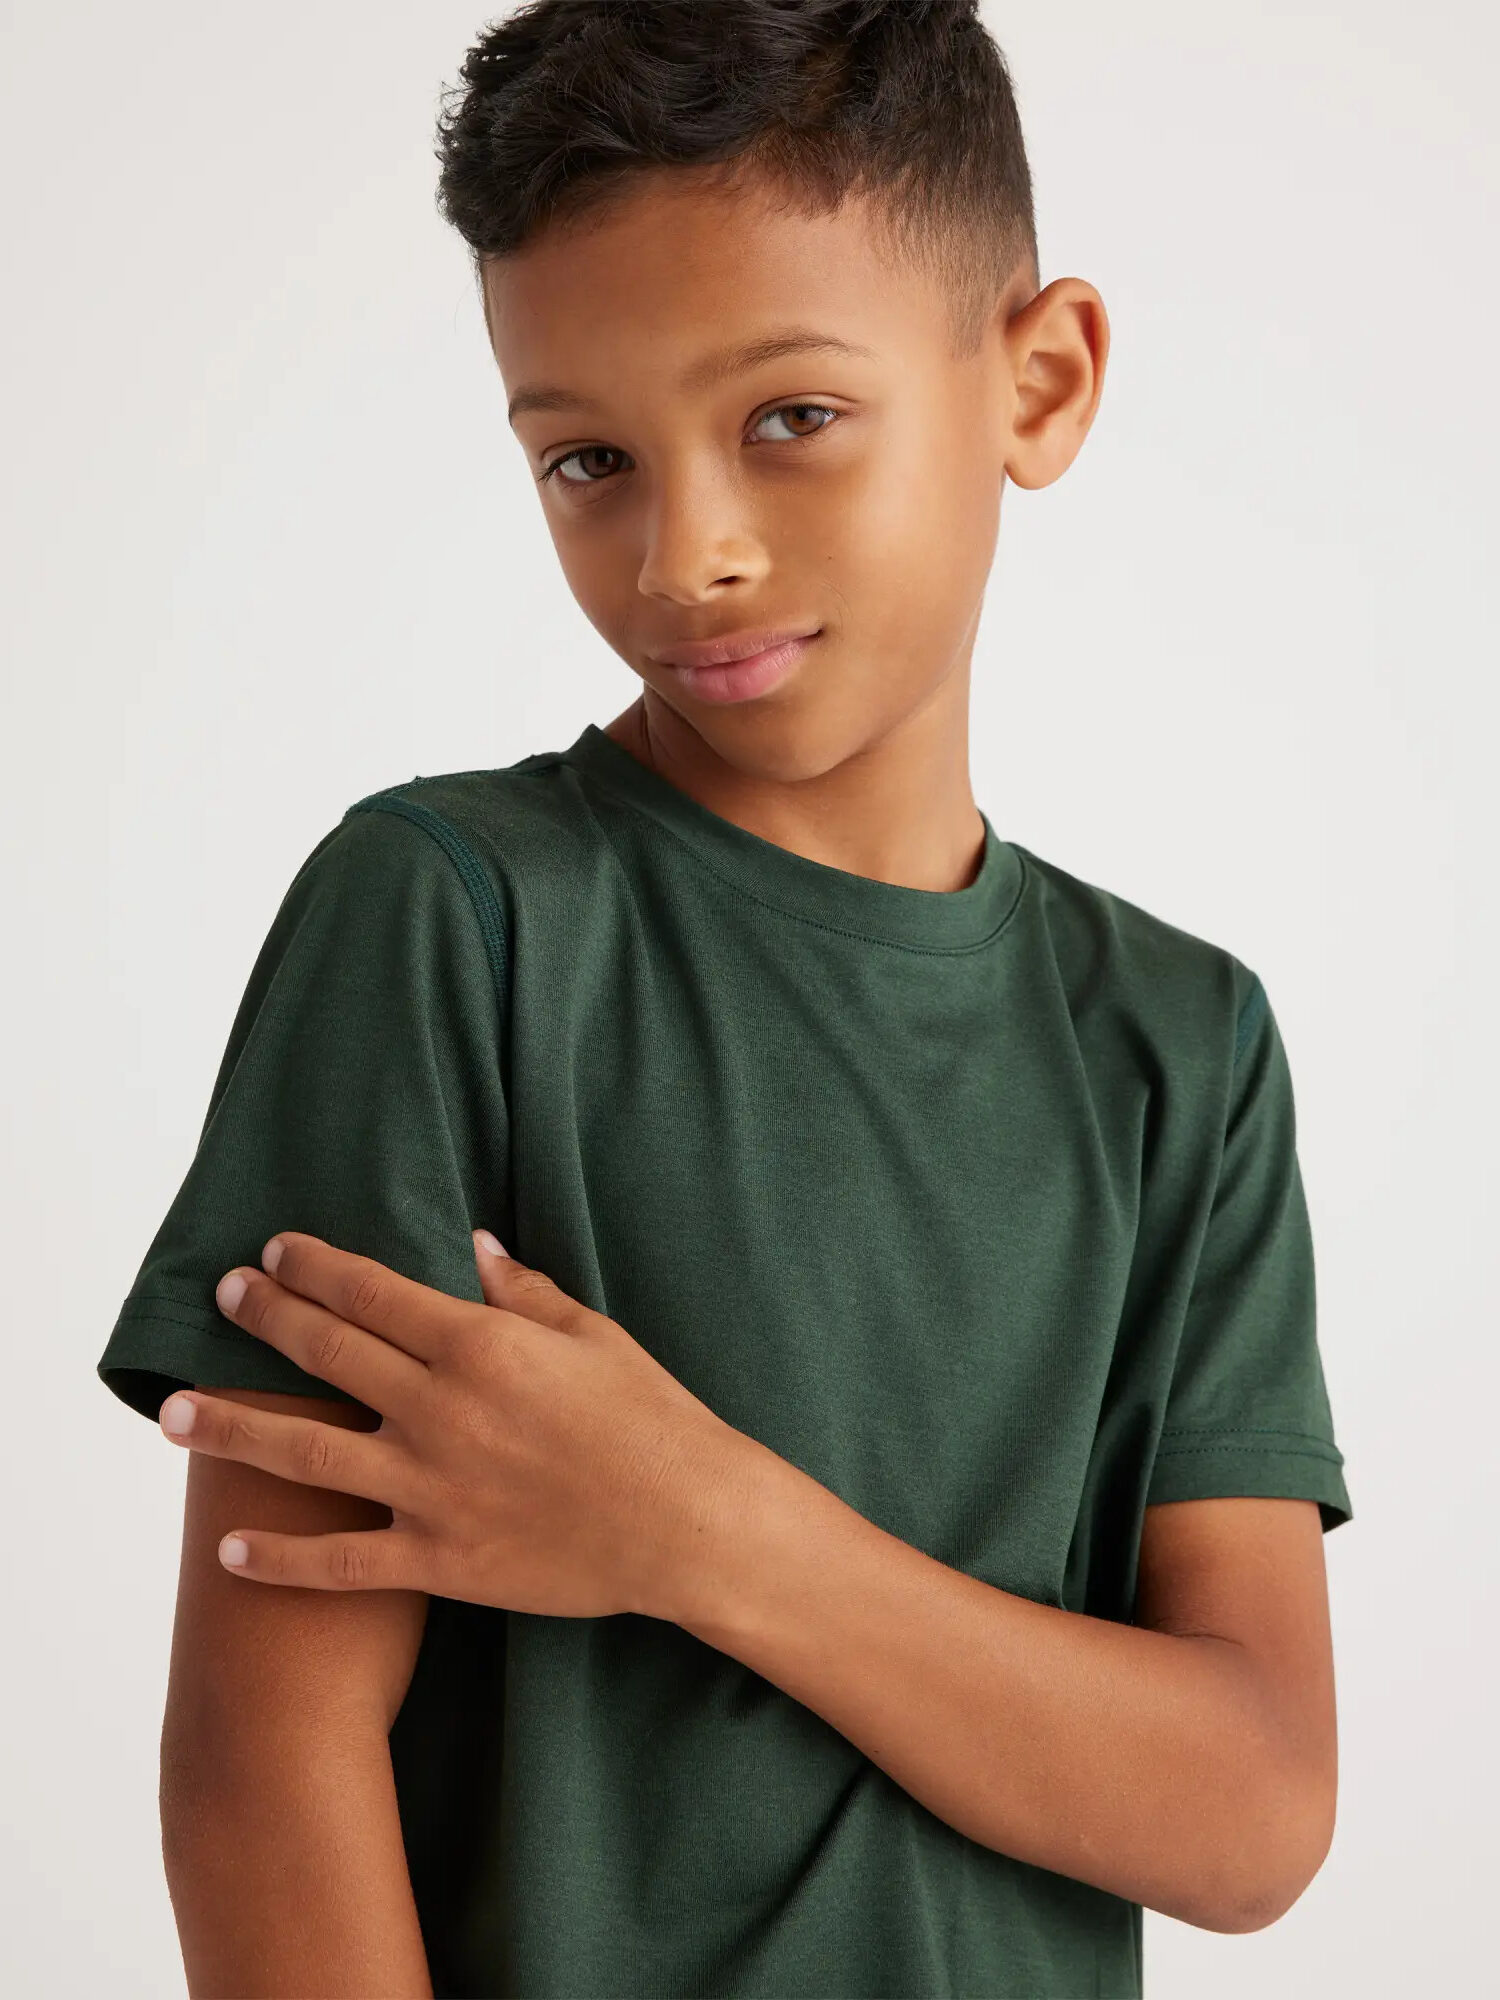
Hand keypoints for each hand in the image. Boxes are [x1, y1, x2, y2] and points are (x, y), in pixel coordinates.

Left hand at [156, 1229, 744, 1622]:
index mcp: (478, 1344)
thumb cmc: (653, 1419)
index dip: (312, 1266)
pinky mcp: (439, 1559)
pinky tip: (230, 1550)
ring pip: (304, 1451)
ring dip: (232, 1428)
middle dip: (263, 1318)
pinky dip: (279, 1560)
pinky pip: (340, 1562)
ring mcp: (431, 1487)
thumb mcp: (593, 1336)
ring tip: (172, 1414)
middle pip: (325, 1351)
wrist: (689, 1522)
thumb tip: (472, 1246)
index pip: (369, 1290)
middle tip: (221, 1297)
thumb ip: (523, 1291)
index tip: (274, 1251)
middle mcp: (440, 1409)